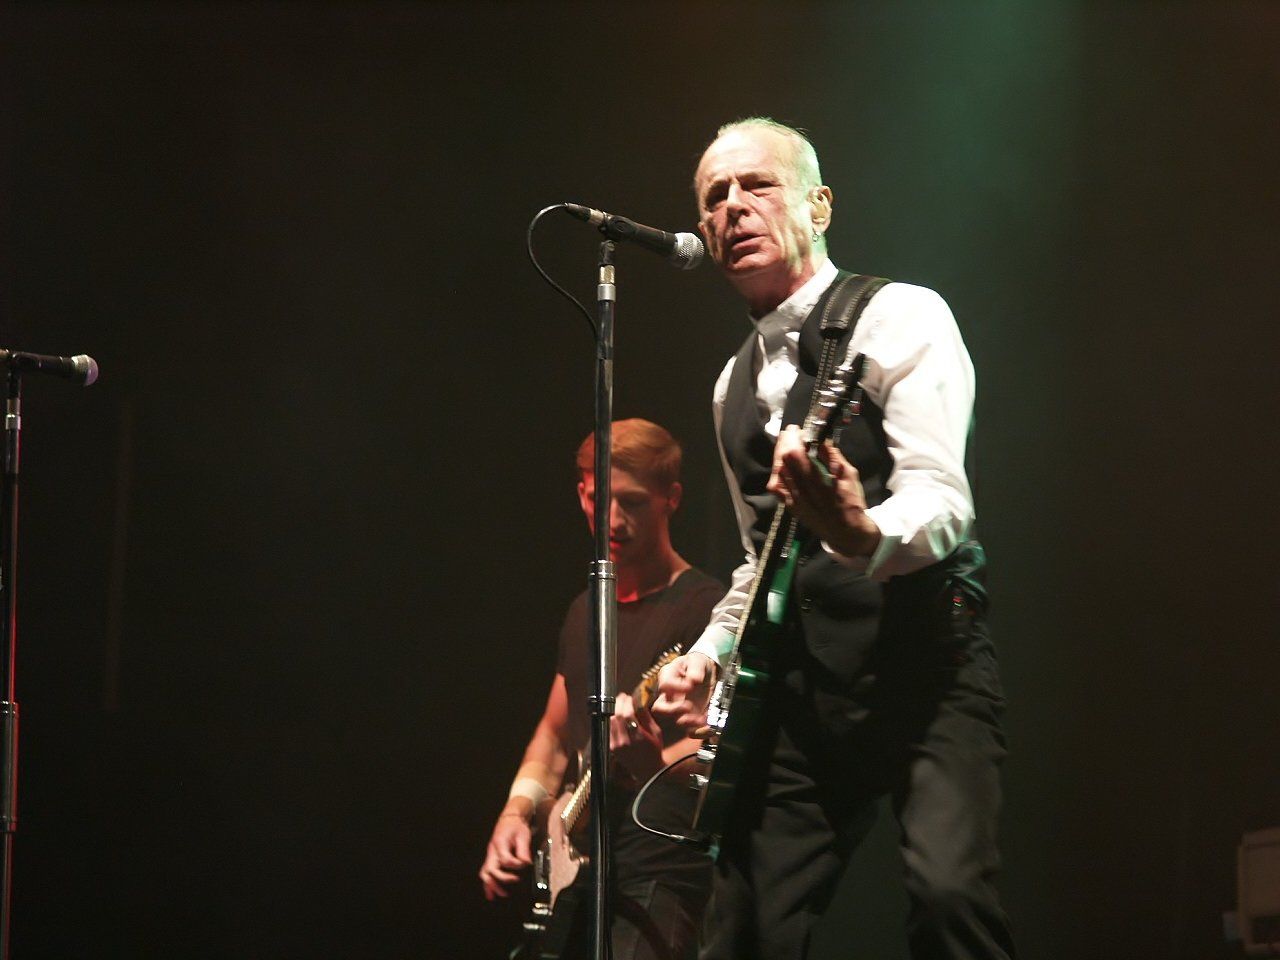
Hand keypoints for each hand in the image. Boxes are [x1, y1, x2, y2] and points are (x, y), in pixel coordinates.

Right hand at [479, 808, 532, 899]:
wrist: (510, 818)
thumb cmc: (516, 825)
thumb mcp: (523, 835)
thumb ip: (523, 851)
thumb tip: (525, 864)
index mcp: (500, 843)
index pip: (505, 860)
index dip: (515, 865)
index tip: (523, 865)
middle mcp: (492, 850)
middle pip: (489, 870)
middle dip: (497, 882)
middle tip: (506, 891)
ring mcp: (490, 854)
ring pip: (485, 873)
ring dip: (489, 886)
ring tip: (494, 896)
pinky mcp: (491, 857)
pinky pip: (486, 872)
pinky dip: (487, 883)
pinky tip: (490, 892)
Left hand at [609, 692, 663, 781]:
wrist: (648, 770)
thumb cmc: (655, 750)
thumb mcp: (656, 732)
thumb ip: (646, 716)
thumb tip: (639, 701)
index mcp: (638, 737)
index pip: (627, 715)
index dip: (627, 703)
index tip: (629, 697)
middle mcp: (625, 741)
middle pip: (617, 716)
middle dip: (619, 703)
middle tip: (623, 697)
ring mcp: (617, 746)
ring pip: (610, 721)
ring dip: (614, 710)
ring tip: (619, 704)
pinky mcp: (612, 748)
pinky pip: (609, 729)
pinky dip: (611, 720)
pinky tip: (616, 715)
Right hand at [652, 652, 716, 731]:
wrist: (706, 670)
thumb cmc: (697, 663)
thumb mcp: (697, 661)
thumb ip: (695, 669)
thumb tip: (693, 680)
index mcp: (667, 676)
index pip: (665, 685)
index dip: (676, 687)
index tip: (690, 686)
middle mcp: (668, 694)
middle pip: (660, 708)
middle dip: (672, 711)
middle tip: (688, 707)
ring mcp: (678, 706)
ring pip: (674, 719)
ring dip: (687, 721)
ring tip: (701, 719)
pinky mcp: (689, 715)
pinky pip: (689, 726)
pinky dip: (697, 728)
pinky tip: (706, 724)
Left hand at [766, 425, 880, 557]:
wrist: (846, 532)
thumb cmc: (851, 502)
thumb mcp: (849, 475)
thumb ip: (833, 456)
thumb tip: (821, 439)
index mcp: (818, 480)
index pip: (795, 454)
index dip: (792, 439)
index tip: (797, 429)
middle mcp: (801, 490)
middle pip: (783, 460)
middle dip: (785, 442)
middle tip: (790, 433)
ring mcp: (793, 499)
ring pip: (777, 472)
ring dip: (781, 455)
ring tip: (787, 445)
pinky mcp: (790, 506)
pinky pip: (776, 487)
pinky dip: (777, 472)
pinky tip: (782, 465)